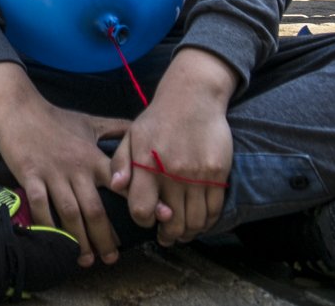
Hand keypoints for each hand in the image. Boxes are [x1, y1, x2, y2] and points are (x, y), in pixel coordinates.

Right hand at [0, 77, 130, 267]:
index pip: (121, 182)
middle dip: (105, 238)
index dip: (140, 199)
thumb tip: (141, 129)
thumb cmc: (56, 118)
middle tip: (112, 258)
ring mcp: (52, 173)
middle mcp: (76, 168)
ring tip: (87, 260)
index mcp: (93, 157)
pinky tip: (54, 242)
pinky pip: (40, 206)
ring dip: (79, 240)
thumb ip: (117, 128)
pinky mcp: (30, 175)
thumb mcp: (90, 122)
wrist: (19, 108)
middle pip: (94, 210)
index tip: (159, 217)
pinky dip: (48, 226)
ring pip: (70, 213)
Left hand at [108, 49, 236, 246]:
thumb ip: (121, 162)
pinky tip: (199, 222)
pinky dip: (207, 221)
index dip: (142, 220)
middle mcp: (173, 173)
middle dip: (168, 235)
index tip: (146, 220)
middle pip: (172, 221)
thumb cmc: (158, 118)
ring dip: (188, 232)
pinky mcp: (218, 173)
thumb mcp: (132, 135)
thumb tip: (116, 187)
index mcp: (147, 164)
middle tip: (166, 237)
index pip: (142, 209)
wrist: (192, 97)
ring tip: (182, 233)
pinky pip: (214, 208)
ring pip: (195, 220)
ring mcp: (198, 175)